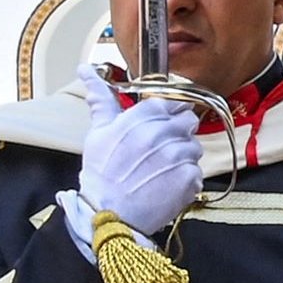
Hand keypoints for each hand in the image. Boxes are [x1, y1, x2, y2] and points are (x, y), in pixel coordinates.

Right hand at [75, 68, 201, 238]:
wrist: (109, 211)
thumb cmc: (102, 171)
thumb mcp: (98, 131)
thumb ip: (101, 99)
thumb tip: (86, 70)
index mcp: (144, 117)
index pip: (174, 102)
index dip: (169, 113)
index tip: (162, 123)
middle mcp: (166, 132)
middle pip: (188, 123)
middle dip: (177, 133)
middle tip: (159, 150)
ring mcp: (180, 156)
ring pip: (194, 147)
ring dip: (182, 156)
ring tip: (159, 170)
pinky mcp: (191, 178)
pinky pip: (197, 171)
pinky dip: (185, 178)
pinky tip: (165, 184)